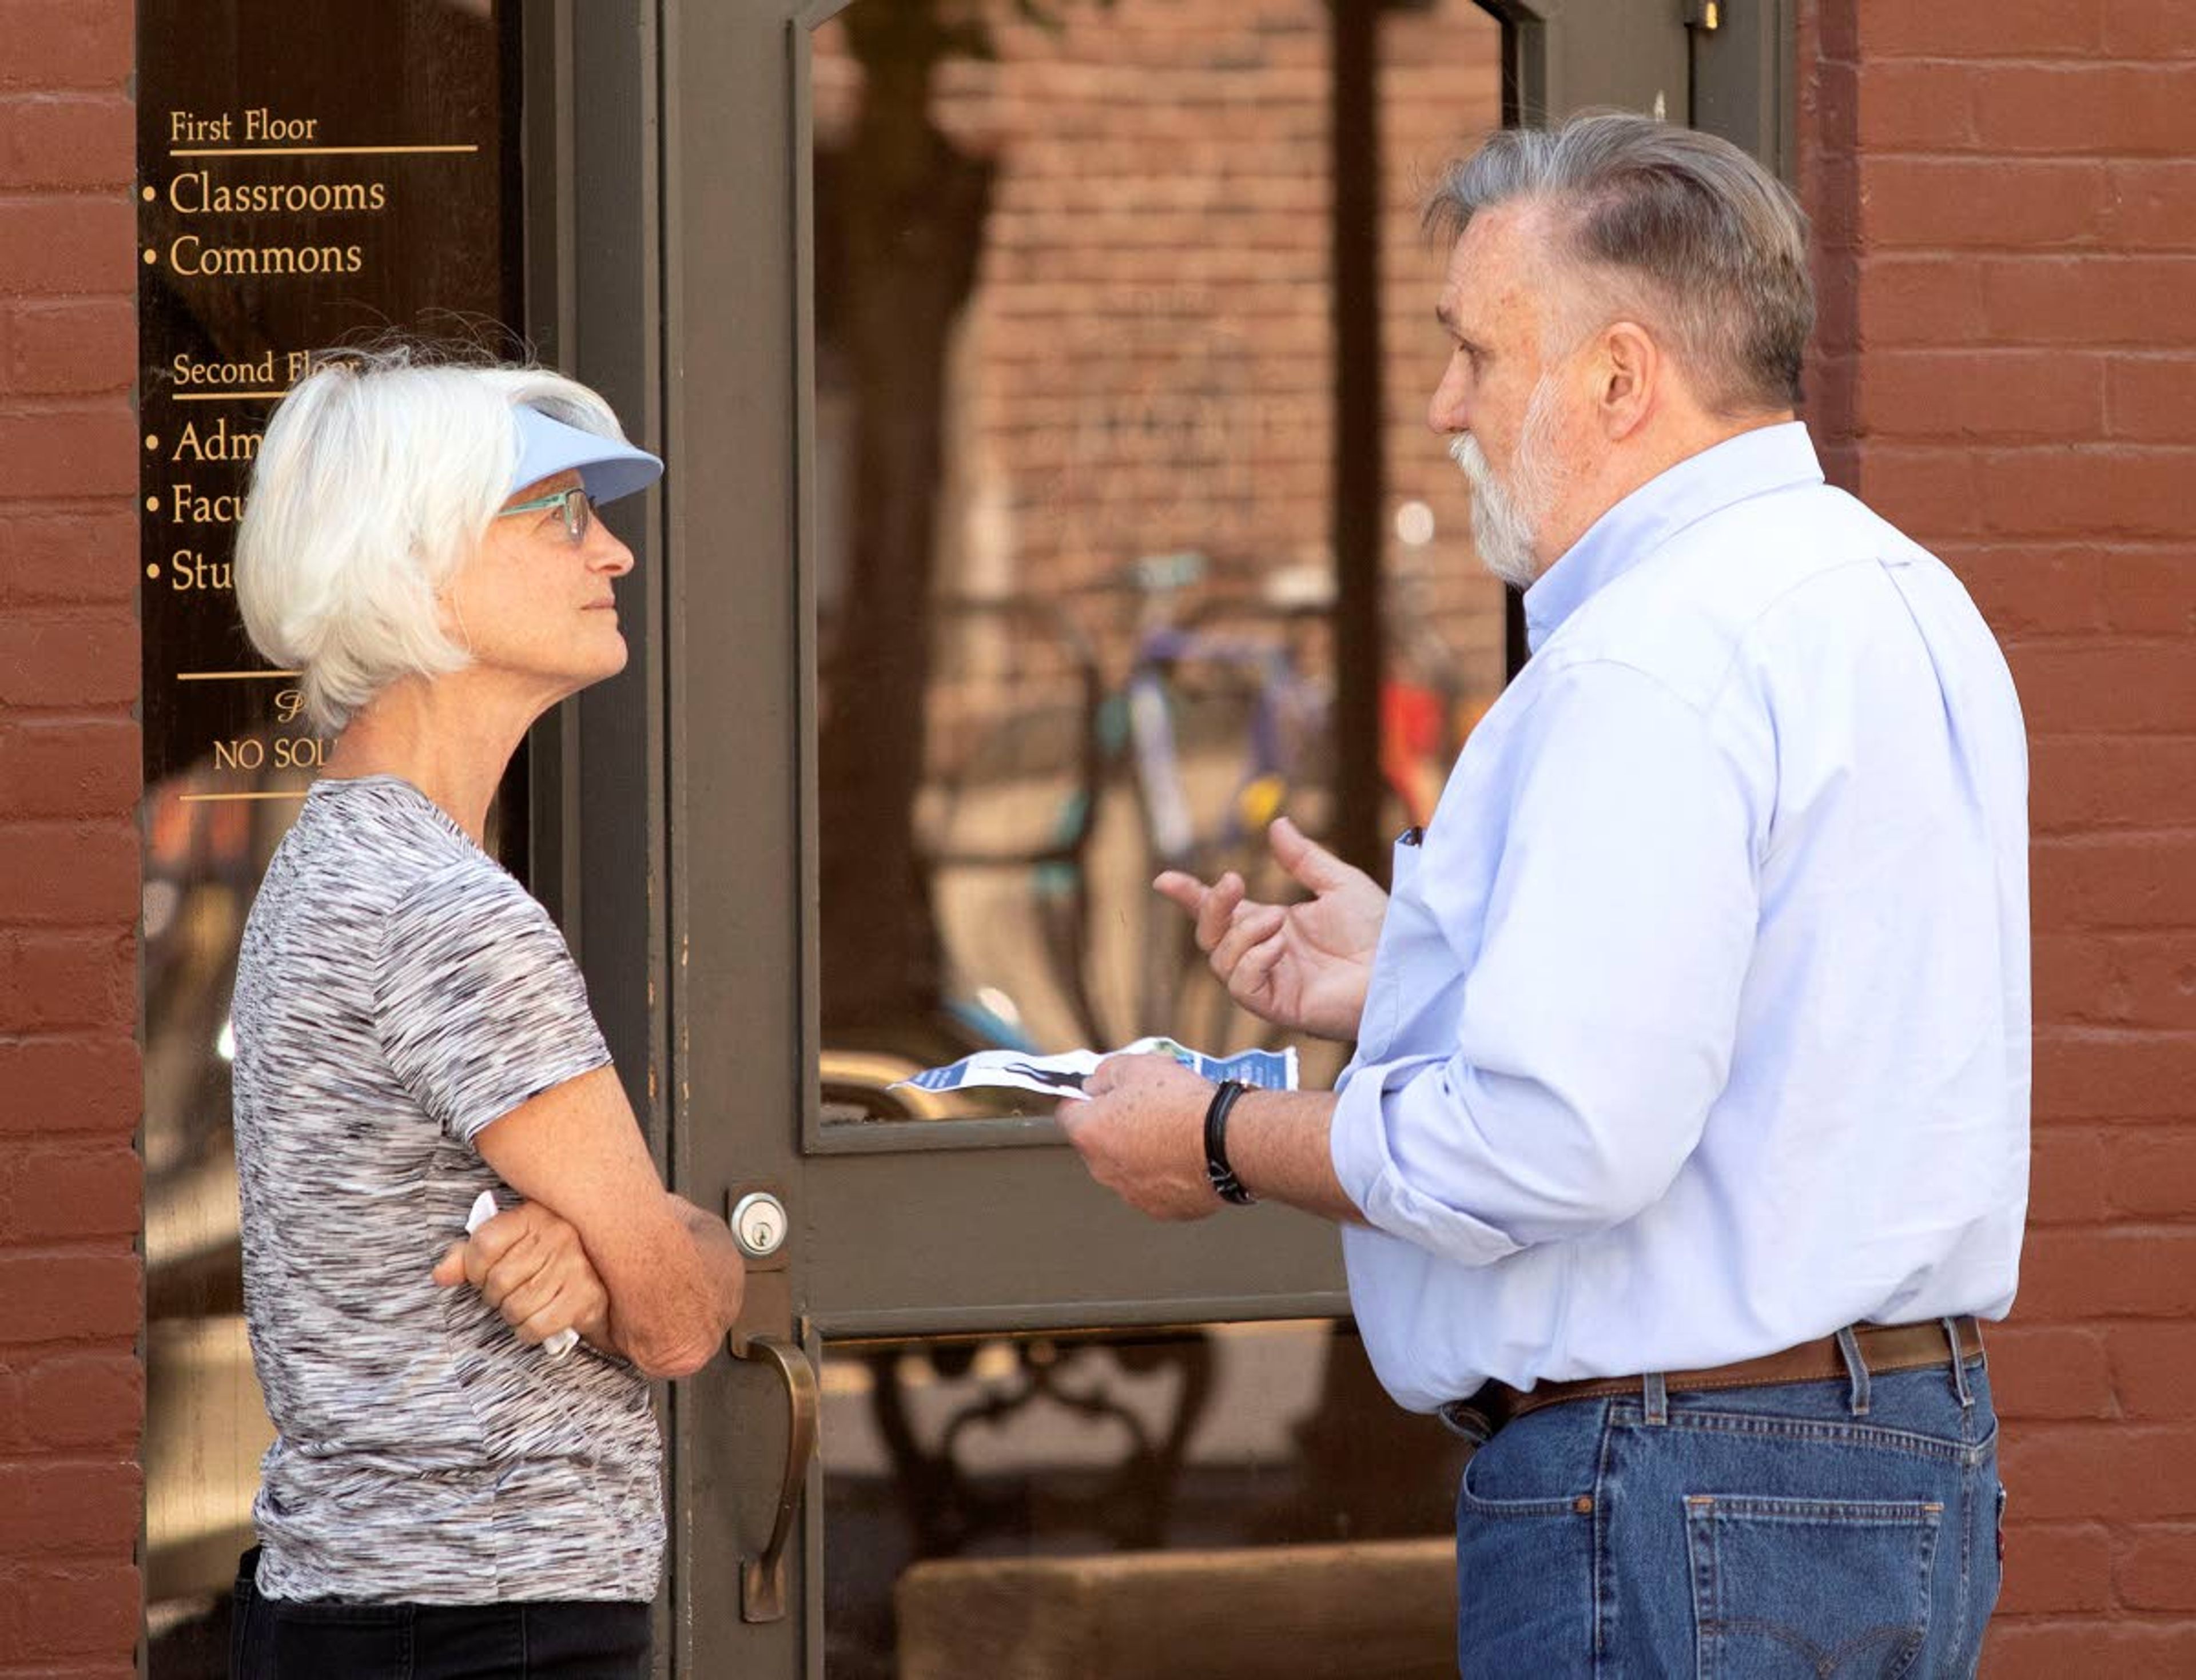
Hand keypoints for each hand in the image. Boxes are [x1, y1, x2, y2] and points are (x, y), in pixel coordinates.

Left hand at [434, 1199, 612, 1350]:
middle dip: (495, 1295)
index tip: (481, 1274)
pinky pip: (535, 1326)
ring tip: (524, 1304)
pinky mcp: (585, 1299)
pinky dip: (528, 1331)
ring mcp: (575, 1268)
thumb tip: (440, 1275)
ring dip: (512, 1315)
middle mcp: (558, 1236)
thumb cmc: (547, 1261)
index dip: (472, 1268)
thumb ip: (471, 1255)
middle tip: (507, 1292)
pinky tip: (537, 1319)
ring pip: (514, 1307)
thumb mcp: (510, 1244)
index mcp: (535, 1215)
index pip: (483, 1244)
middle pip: (497, 1281)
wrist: (610, 1277)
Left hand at [1058, 1053, 1219, 1221]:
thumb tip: (1096, 1082)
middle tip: (1146, 1108)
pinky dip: (1164, 1173)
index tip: (1100, 1092)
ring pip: (1126, 1167)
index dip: (1085, 1098)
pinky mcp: (1161, 1209)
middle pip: (1098, 1142)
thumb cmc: (1184, 1106)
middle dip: (1116, 1125)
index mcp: (1090, 1133)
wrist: (1226, 1142)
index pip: (1067, 1112)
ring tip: (1172, 1131)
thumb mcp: (1139, 1066)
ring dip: (1140, 1152)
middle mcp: (1103, 1169)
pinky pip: (1154, 1187)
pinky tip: (1185, 1154)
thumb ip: (1106, 1073)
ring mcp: (1131, 1193)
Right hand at [1154, 816, 1385, 1039]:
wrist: (1402, 966)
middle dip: (1210, 907)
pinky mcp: (1280, 1007)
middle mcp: (1266, 956)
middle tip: (1235, 883)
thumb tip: (1277, 824)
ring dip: (1243, 933)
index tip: (1165, 880)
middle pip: (1210, 938)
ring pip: (1221, 961)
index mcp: (1274, 927)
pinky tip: (1280, 947)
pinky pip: (1242, 987)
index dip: (1192, 897)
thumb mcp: (1339, 883)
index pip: (1222, 914)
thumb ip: (1303, 858)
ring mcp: (1271, 983)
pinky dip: (1254, 961)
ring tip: (1278, 921)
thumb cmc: (1380, 931)